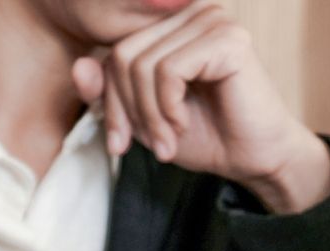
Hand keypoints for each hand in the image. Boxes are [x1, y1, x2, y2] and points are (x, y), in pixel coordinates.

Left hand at [71, 1, 329, 213]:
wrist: (251, 157)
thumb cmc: (203, 135)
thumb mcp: (142, 118)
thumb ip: (109, 94)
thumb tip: (78, 65)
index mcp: (171, 27)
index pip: (113, 54)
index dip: (109, 104)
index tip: (120, 144)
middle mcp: (191, 13)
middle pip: (122, 57)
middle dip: (128, 111)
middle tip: (151, 145)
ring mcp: (211, 20)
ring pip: (142, 66)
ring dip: (149, 116)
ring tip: (168, 141)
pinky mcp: (227, 38)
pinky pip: (168, 70)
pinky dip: (167, 108)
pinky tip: (183, 124)